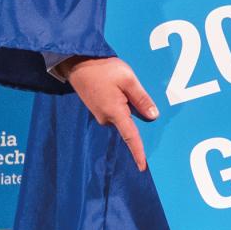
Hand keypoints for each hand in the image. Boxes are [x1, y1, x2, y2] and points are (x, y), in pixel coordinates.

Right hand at [56, 56, 158, 170]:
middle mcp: (106, 118)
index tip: (142, 166)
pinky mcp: (97, 108)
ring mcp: (100, 114)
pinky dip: (121, 104)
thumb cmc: (103, 69)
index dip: (138, 152)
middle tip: (137, 97)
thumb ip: (141, 98)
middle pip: (128, 124)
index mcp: (115, 113)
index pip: (131, 137)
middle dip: (136, 115)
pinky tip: (118, 90)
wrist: (77, 62)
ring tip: (124, 87)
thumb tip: (153, 116)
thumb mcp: (128, 80)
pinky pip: (115, 111)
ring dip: (127, 107)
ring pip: (121, 116)